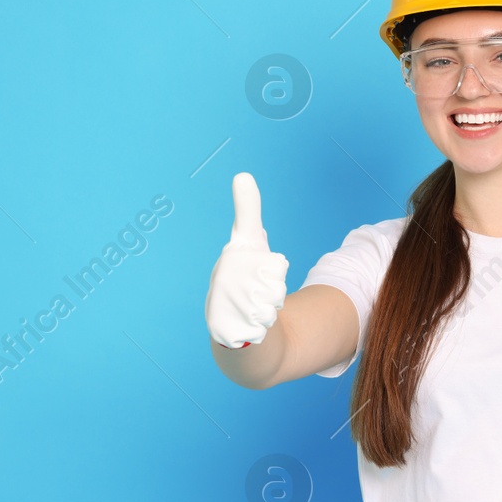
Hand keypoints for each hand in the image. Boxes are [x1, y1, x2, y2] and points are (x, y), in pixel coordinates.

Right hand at [205, 172, 288, 348]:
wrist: (230, 321)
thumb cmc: (242, 275)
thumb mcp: (249, 242)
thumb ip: (247, 211)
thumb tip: (242, 175)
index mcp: (234, 251)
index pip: (249, 229)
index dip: (248, 206)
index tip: (243, 177)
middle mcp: (224, 271)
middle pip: (278, 274)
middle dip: (276, 288)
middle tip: (258, 289)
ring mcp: (224, 298)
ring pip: (275, 299)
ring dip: (271, 307)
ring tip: (253, 305)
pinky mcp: (226, 326)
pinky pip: (265, 323)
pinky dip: (262, 327)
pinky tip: (249, 323)